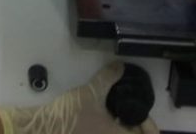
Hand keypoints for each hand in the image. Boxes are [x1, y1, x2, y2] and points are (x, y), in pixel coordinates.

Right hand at [0, 61, 158, 133]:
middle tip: (135, 114)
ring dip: (124, 130)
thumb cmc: (72, 113)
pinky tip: (105, 120)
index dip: (150, 128)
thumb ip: (108, 78)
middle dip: (137, 128)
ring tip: (120, 116)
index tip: (146, 118)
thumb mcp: (91, 91)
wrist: (45, 126)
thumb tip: (120, 67)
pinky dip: (111, 130)